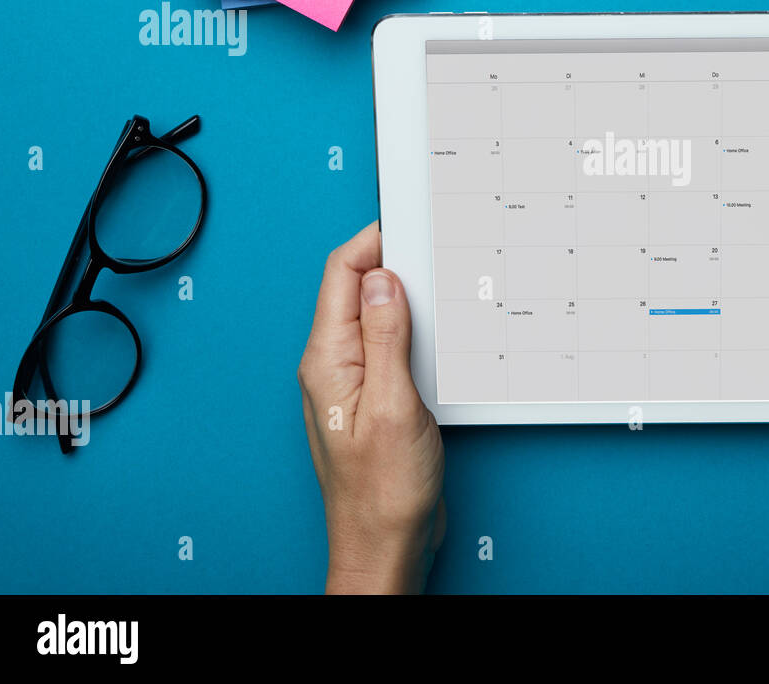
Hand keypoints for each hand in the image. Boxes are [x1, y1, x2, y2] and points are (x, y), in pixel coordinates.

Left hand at [297, 222, 444, 593]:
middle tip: (435, 250)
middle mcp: (334, 365)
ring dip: (407, 300)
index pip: (341, 276)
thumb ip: (386, 337)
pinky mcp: (377, 398)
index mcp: (327, 360)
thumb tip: (382, 278)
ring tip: (441, 288)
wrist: (386, 547)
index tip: (408, 221)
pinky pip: (391, 347)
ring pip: (377, 318)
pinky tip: (439, 337)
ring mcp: (355, 382)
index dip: (373, 240)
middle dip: (394, 264)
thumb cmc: (383, 493)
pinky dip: (415, 332)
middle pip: (357, 291)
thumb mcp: (393, 406)